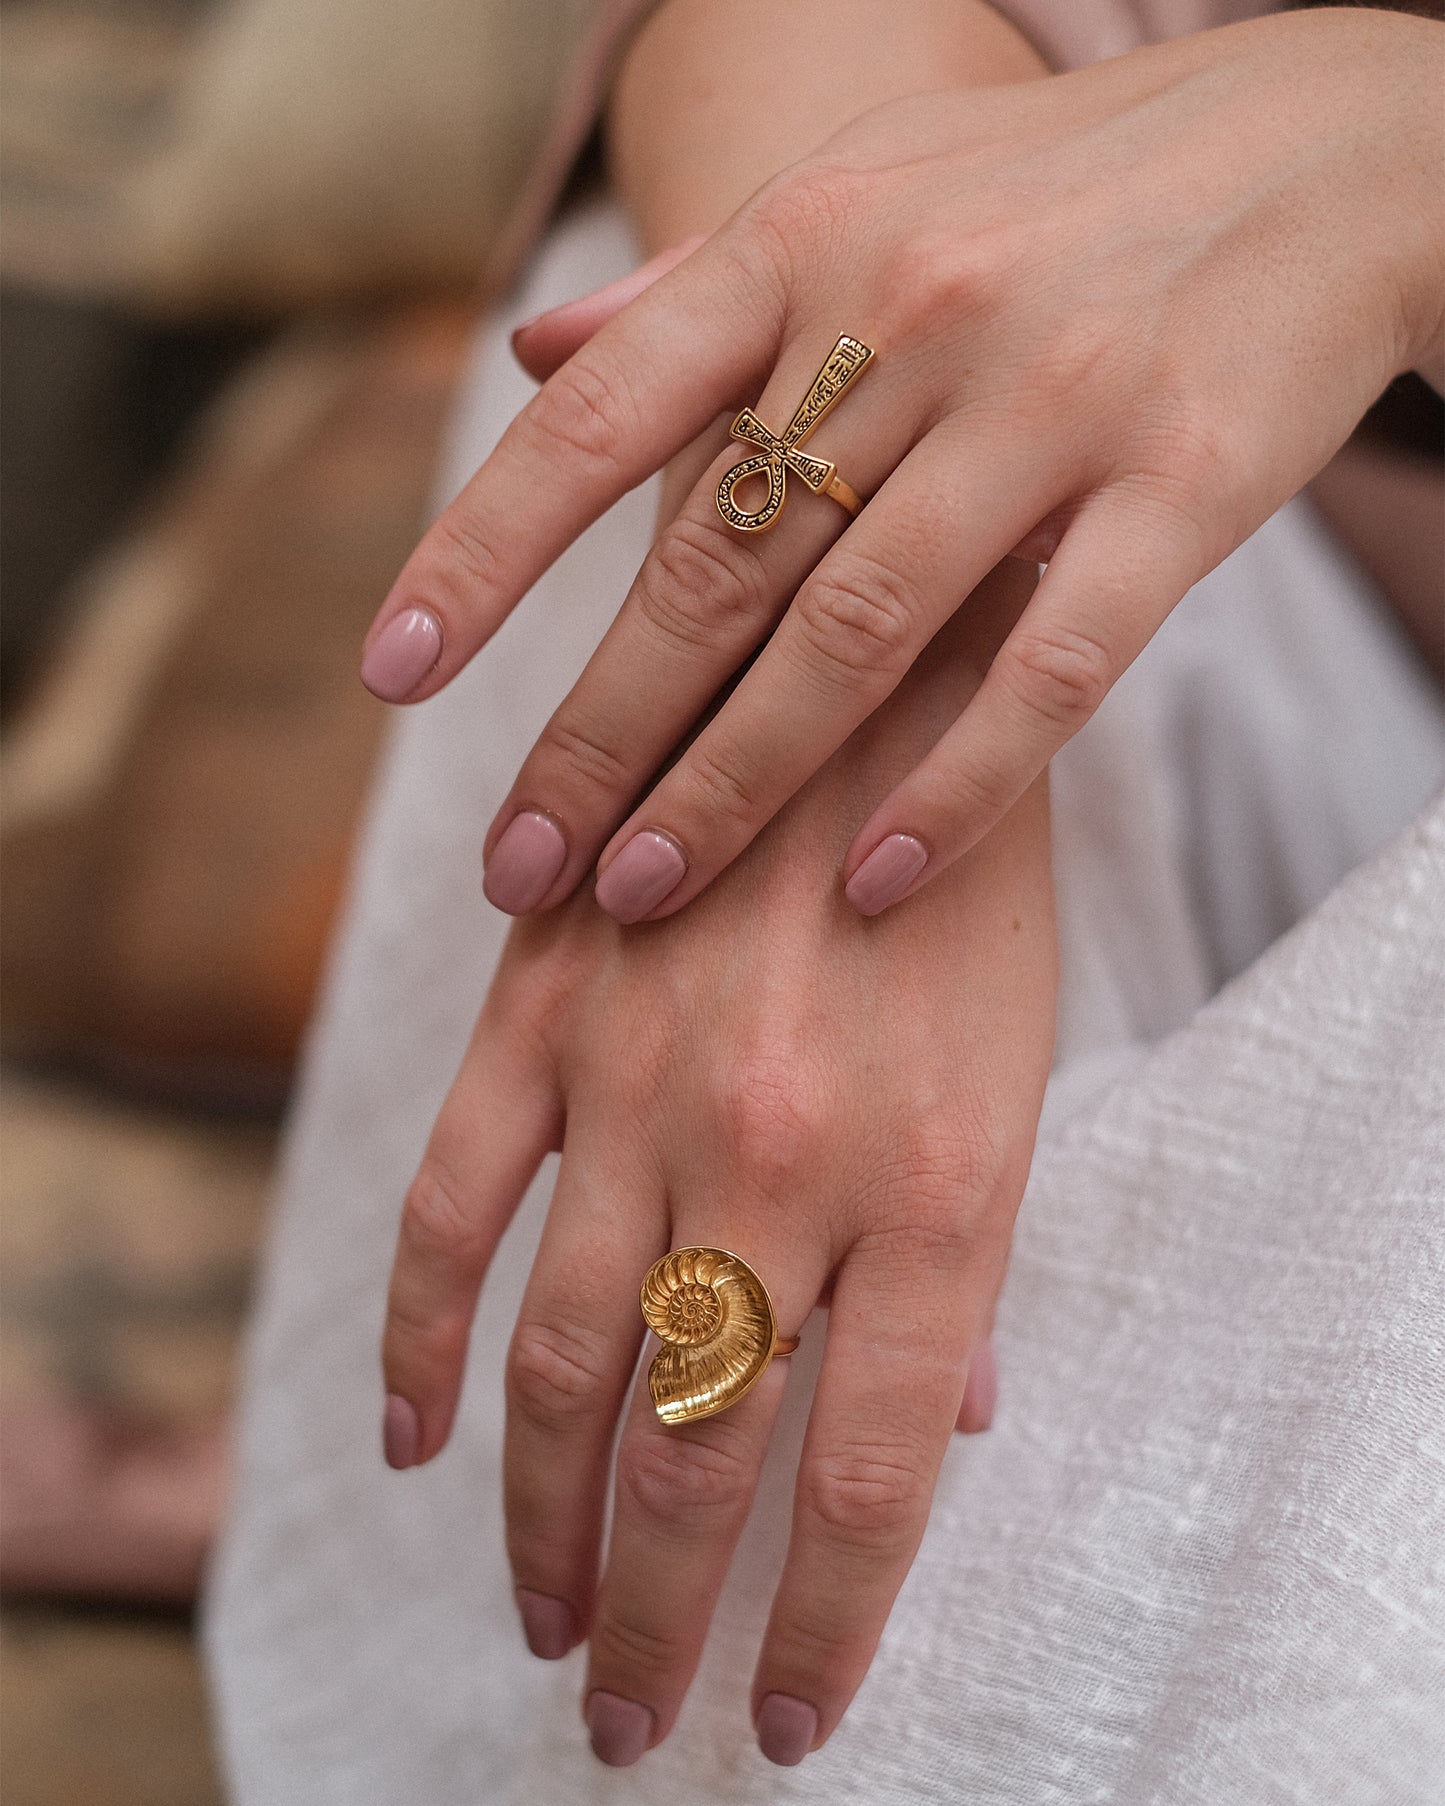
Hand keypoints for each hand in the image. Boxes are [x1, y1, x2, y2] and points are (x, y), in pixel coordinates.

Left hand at [361, 7, 1442, 919]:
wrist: (1325, 147)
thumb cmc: (1053, 192)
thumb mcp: (856, 188)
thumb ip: (691, 291)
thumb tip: (527, 352)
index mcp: (808, 244)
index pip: (602, 417)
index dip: (485, 552)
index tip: (392, 678)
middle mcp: (915, 317)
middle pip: (713, 566)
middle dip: (595, 733)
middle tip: (516, 866)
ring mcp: (1055, 405)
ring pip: (859, 636)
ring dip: (735, 786)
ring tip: (639, 898)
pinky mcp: (1184, 489)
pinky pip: (1049, 671)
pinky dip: (952, 789)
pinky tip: (868, 884)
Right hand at [378, 587, 1055, 1765]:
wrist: (872, 645)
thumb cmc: (976, 872)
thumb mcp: (1027, 1064)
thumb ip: (965, 1259)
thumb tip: (938, 1433)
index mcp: (937, 1185)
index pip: (868, 1483)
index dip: (826, 1631)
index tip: (792, 1720)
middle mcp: (778, 1156)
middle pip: (693, 1453)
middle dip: (656, 1619)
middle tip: (627, 1720)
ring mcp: (641, 1083)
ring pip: (559, 1365)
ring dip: (537, 1525)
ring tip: (541, 1622)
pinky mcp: (543, 1011)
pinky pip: (451, 1206)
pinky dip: (423, 1340)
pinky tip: (418, 1438)